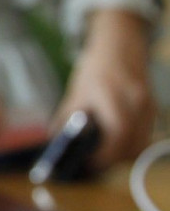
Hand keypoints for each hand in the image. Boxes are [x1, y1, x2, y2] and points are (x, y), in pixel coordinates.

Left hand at [54, 11, 156, 170]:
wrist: (119, 46)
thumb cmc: (95, 69)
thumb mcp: (76, 92)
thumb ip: (67, 120)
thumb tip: (56, 144)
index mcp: (112, 95)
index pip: (117, 134)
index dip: (105, 155)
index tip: (89, 163)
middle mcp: (135, 102)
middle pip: (132, 146)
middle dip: (113, 160)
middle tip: (94, 163)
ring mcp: (147, 106)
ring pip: (141, 144)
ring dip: (124, 155)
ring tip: (103, 154)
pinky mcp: (153, 109)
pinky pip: (145, 136)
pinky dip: (131, 144)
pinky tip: (115, 142)